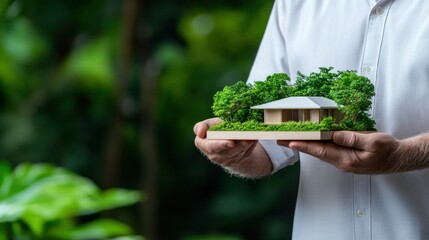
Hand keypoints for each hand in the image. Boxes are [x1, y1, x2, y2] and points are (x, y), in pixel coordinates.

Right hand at [194, 118, 271, 177]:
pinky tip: (253, 139)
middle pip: (225, 151)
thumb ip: (203, 126)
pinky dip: (249, 146)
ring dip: (243, 146)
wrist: (228, 141)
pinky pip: (243, 154)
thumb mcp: (209, 125)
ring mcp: (225, 160)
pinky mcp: (236, 161)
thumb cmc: (216, 130)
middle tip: (240, 141)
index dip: (219, 144)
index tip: (230, 141)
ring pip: (236, 153)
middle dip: (233, 146)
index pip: (209, 146)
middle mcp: (213, 155)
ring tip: (250, 139)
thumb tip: (200, 132)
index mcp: (203, 144)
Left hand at [278, 131, 402, 173]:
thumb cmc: (388, 150)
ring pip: (320, 150)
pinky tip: (310, 137)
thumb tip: (336, 134)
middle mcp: (341, 162)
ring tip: (290, 137)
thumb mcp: (373, 141)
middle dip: (298, 144)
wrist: (398, 158)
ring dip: (305, 144)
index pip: (320, 151)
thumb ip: (353, 138)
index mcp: (346, 159)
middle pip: (315, 151)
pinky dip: (317, 143)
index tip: (289, 141)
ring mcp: (342, 160)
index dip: (304, 145)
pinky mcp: (345, 157)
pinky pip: (328, 149)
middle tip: (280, 138)